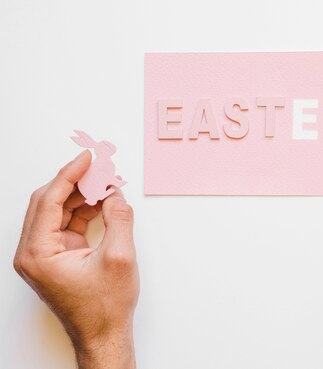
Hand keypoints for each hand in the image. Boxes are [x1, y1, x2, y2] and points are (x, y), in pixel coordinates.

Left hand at [14, 151, 138, 368]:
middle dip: (74, 181)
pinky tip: (102, 202)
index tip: (86, 158)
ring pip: (57, 210)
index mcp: (38, 253)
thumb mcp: (119, 258)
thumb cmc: (104, 307)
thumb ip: (119, 219)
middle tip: (98, 166)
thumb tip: (115, 194)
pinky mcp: (55, 256)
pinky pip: (66, 223)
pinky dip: (83, 210)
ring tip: (105, 183)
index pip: (48, 200)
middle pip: (48, 201)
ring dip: (80, 195)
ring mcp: (42, 255)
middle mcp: (33, 252)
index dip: (69, 174)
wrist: (102, 334)